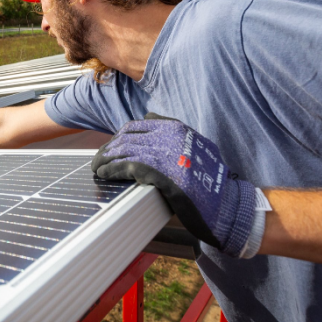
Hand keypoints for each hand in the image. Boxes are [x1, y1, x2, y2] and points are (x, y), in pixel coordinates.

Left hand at [91, 113, 256, 257]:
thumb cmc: (211, 180)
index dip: (119, 137)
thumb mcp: (197, 146)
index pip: (136, 126)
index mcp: (175, 128)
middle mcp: (167, 136)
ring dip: (104, 159)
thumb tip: (149, 118)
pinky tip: (103, 174)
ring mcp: (161, 152)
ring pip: (121, 150)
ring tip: (96, 168)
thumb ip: (174, 133)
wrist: (225, 204)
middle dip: (109, 148)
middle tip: (99, 159)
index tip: (112, 146)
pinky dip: (110, 169)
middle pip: (125, 137)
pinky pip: (124, 166)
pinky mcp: (156, 172)